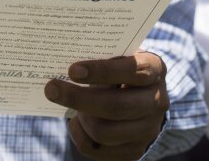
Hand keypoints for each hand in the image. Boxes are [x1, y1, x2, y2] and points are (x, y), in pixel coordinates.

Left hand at [44, 52, 169, 160]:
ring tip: (73, 107)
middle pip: (115, 106)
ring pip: (103, 131)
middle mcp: (158, 101)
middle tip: (51, 88)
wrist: (140, 99)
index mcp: (155, 70)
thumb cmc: (121, 72)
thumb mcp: (118, 58)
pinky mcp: (135, 150)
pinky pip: (97, 149)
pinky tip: (77, 122)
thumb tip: (67, 66)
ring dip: (81, 118)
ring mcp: (149, 129)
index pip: (132, 70)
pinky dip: (79, 135)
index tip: (72, 70)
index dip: (102, 71)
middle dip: (78, 98)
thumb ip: (101, 58)